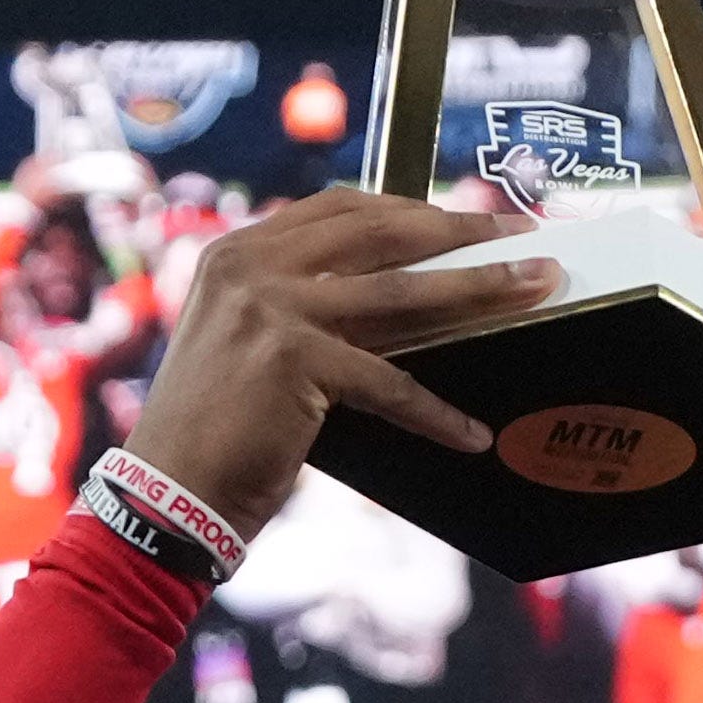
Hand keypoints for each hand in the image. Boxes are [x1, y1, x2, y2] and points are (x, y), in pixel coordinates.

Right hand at [126, 189, 549, 534]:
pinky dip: (434, 413)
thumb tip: (399, 301)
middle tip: (525, 236)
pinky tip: (472, 433)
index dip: (411, 209)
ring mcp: (271, 308)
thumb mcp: (248, 344)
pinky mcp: (294, 361)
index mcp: (239, 251)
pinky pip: (388, 384)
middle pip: (381, 233)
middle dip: (462, 232)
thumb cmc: (214, 431)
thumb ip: (301, 307)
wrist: (165, 492)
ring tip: (537, 288)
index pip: (341, 209)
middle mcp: (252, 266)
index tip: (465, 220)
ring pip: (401, 294)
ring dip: (479, 289)